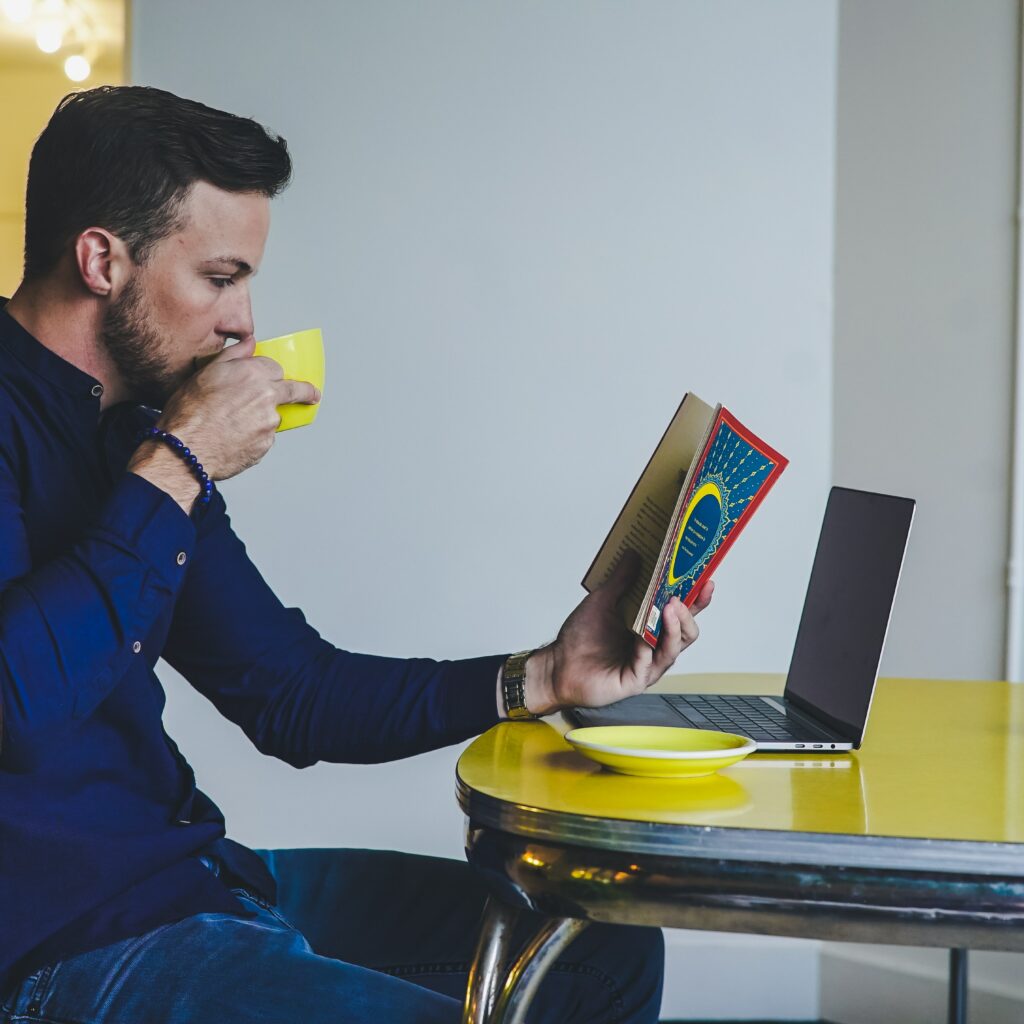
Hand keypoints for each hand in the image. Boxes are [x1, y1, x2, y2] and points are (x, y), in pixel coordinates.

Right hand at [129, 336, 320, 484]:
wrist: (187, 448)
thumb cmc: (190, 412)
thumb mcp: (205, 373)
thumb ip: (234, 355)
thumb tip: (249, 342)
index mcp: (253, 374)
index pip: (276, 368)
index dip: (271, 373)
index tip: (276, 378)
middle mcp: (267, 397)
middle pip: (294, 391)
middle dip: (306, 392)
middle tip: (314, 395)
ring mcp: (269, 423)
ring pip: (273, 417)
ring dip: (261, 419)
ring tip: (231, 425)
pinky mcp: (266, 445)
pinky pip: (264, 438)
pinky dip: (253, 438)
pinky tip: (232, 438)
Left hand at [523, 551, 713, 715]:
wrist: (558, 665)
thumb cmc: (580, 638)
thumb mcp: (602, 601)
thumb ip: (620, 580)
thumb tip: (634, 554)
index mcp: (651, 628)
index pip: (682, 613)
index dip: (698, 599)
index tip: (706, 581)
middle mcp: (654, 647)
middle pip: (686, 632)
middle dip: (688, 613)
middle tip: (678, 597)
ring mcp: (647, 665)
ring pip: (674, 648)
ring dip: (673, 627)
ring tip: (669, 608)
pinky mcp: (636, 680)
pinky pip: (650, 665)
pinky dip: (648, 649)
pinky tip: (644, 637)